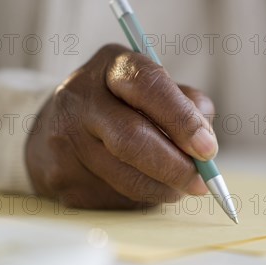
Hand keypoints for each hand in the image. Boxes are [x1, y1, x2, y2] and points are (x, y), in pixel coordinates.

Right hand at [25, 44, 216, 208]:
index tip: (207, 149)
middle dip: (175, 166)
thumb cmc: (123, 105)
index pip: (149, 87)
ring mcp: (64, 140)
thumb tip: (204, 142)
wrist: (58, 126)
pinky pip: (114, 198)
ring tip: (179, 187)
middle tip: (202, 182)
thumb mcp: (155, 89)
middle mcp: (80, 98)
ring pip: (126, 177)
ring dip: (163, 188)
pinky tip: (145, 187)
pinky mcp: (62, 178)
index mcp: (111, 66)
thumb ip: (186, 105)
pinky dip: (141, 198)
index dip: (182, 120)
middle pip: (132, 139)